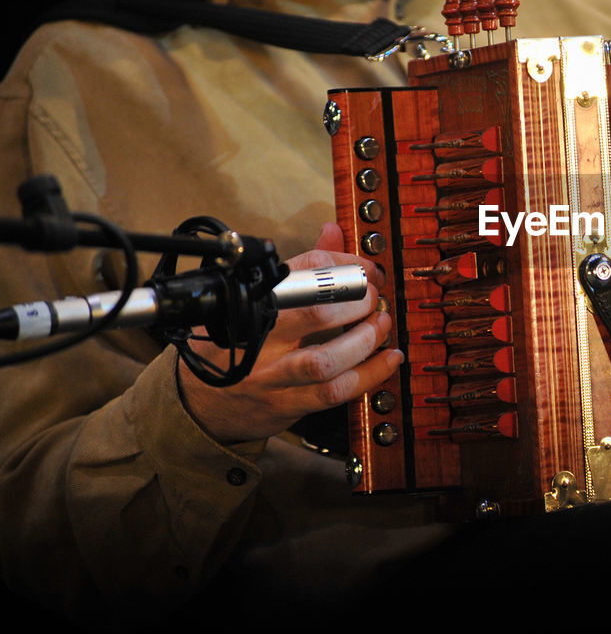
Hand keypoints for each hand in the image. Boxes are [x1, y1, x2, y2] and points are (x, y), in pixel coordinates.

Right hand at [178, 222, 402, 442]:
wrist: (198, 400)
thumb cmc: (237, 340)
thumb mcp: (259, 297)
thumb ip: (303, 266)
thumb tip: (333, 229)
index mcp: (254, 299)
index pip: (305, 268)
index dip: (347, 263)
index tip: (369, 270)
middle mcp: (259, 336)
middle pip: (314, 310)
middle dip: (358, 299)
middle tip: (375, 297)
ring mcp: (271, 374)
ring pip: (324, 359)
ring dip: (364, 340)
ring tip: (381, 324)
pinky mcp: (285, 404)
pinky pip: (333, 391)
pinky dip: (370, 374)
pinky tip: (389, 357)